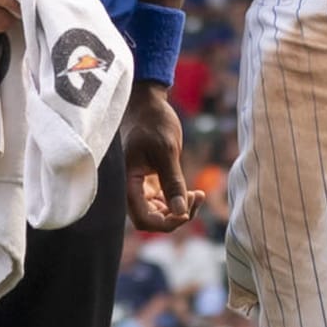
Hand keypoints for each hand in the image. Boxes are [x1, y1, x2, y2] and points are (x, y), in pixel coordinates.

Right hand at [122, 82, 205, 231]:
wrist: (148, 104)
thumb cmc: (154, 122)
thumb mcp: (167, 151)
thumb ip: (172, 182)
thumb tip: (181, 212)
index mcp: (129, 182)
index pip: (144, 219)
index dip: (166, 223)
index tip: (187, 209)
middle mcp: (132, 188)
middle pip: (152, 220)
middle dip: (175, 216)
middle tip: (197, 196)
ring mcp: (141, 186)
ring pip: (159, 213)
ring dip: (179, 209)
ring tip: (198, 194)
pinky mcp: (150, 182)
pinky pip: (163, 202)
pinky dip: (178, 200)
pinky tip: (194, 192)